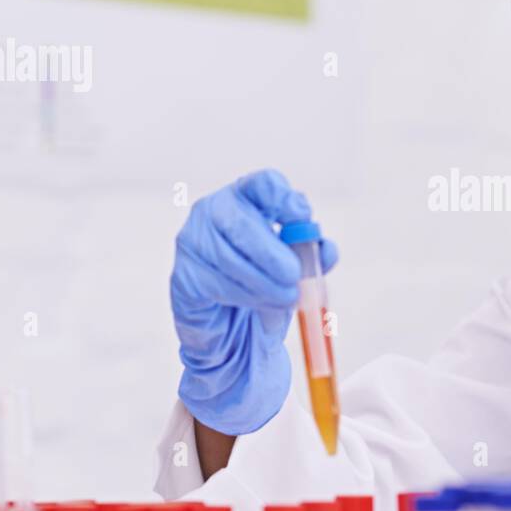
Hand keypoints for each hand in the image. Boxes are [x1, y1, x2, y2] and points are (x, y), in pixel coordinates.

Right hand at [170, 170, 337, 434]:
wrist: (233, 326)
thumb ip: (313, 255)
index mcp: (247, 198)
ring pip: (231, 259)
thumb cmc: (266, 283)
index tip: (302, 216)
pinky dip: (247, 298)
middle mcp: (214, 211)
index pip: (262, 183)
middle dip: (272, 252)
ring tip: (287, 298)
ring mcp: (193, 241)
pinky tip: (261, 305)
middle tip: (294, 275)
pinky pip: (218, 285)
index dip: (283, 198)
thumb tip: (326, 250)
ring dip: (265, 283)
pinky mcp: (184, 275)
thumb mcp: (295, 266)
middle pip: (242, 221)